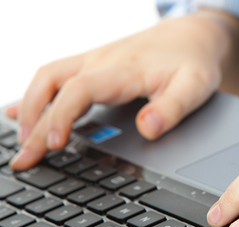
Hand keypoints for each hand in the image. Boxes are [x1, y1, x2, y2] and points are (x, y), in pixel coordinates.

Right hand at [7, 11, 227, 169]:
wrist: (194, 35)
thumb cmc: (193, 61)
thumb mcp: (193, 87)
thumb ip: (171, 109)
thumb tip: (147, 129)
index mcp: (122, 70)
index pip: (78, 91)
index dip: (61, 117)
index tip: (52, 146)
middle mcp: (102, 62)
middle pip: (51, 85)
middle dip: (34, 123)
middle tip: (23, 158)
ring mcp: (96, 61)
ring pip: (48, 78)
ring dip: (31, 108)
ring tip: (24, 140)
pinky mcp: (97, 64)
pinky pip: (59, 76)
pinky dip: (39, 96)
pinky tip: (27, 110)